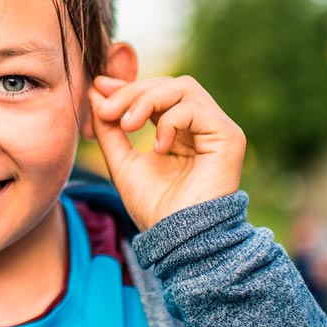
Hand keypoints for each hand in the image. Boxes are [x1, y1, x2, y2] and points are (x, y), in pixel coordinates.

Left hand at [88, 75, 245, 230]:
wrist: (179, 241)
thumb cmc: (155, 209)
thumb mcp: (122, 163)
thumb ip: (110, 129)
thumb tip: (96, 92)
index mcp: (181, 131)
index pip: (156, 93)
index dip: (128, 86)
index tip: (99, 87)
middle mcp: (202, 126)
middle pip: (168, 85)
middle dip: (132, 92)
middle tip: (107, 111)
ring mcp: (218, 129)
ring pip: (183, 88)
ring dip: (147, 101)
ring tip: (128, 126)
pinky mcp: (229, 136)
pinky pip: (195, 108)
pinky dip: (169, 120)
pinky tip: (159, 147)